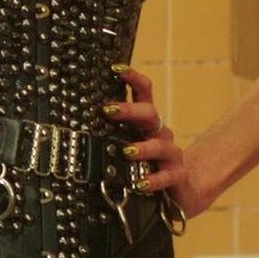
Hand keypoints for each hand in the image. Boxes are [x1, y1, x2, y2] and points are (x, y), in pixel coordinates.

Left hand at [104, 64, 215, 218]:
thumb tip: (78, 116)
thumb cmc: (145, 161)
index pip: (143, 91)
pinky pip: (167, 175)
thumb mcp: (129, 142)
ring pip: (160, 144)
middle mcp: (160, 132)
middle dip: (130, 110)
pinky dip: (154, 179)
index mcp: (147, 121)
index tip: (115, 68)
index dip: (132, 77)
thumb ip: (112, 131)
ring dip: (143, 147)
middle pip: (150, 113)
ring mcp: (170, 153)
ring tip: (126, 151)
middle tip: (108, 110)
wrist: (180, 189)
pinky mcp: (177, 174)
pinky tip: (141, 183)